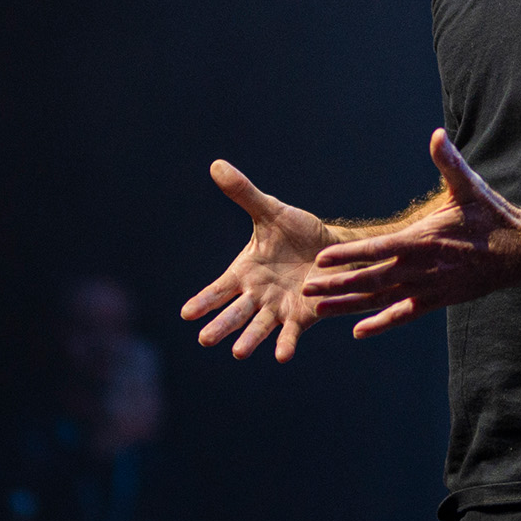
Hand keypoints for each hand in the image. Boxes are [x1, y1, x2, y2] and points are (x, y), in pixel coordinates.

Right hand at [180, 159, 338, 361]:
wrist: (333, 247)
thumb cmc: (297, 231)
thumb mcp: (270, 211)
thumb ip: (244, 193)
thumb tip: (216, 164)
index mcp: (245, 272)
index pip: (219, 290)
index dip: (203, 301)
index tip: (187, 313)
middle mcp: (257, 295)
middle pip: (235, 313)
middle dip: (221, 326)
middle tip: (205, 339)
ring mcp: (278, 308)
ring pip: (259, 327)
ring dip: (249, 340)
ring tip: (238, 353)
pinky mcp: (301, 316)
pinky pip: (290, 333)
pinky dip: (285, 344)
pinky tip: (282, 356)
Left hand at [301, 130, 520, 338]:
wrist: (520, 252)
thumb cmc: (491, 216)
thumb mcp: (469, 186)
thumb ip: (449, 162)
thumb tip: (436, 135)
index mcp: (425, 240)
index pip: (380, 249)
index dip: (350, 256)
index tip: (323, 260)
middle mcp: (423, 268)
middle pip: (373, 280)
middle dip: (339, 285)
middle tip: (308, 289)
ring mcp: (429, 288)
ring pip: (383, 300)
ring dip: (350, 306)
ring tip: (319, 310)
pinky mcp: (437, 300)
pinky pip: (404, 315)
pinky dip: (381, 323)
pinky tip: (358, 331)